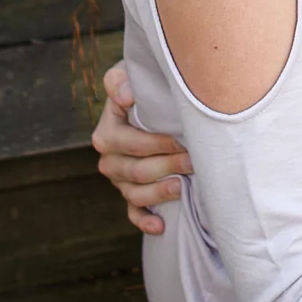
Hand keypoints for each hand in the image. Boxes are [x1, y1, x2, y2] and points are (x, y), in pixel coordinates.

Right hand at [92, 63, 192, 235]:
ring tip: (183, 186)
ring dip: (160, 192)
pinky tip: (161, 227)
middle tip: (194, 160)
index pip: (129, 144)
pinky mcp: (131, 194)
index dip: (156, 143)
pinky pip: (133, 213)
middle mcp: (110, 159)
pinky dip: (146, 221)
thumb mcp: (128, 74)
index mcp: (107, 133)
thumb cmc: (144, 87)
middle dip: (166, 166)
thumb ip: (118, 81)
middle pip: (136, 170)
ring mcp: (120, 180)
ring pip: (135, 194)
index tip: (182, 138)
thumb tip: (126, 96)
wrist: (150, 101)